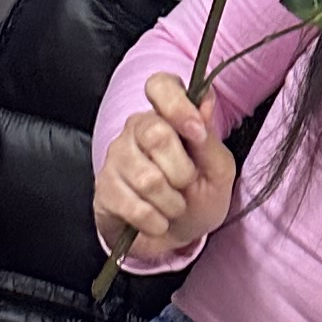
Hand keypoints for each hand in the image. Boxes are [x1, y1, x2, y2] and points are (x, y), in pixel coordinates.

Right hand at [94, 71, 236, 257]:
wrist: (175, 236)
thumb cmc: (199, 197)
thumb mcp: (218, 170)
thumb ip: (210, 138)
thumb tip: (205, 101)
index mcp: (166, 115)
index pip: (160, 85)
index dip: (178, 105)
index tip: (196, 132)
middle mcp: (136, 129)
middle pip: (156, 134)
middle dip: (182, 171)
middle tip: (187, 184)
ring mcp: (115, 157)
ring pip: (147, 178)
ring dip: (172, 203)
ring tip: (174, 206)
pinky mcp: (103, 189)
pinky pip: (133, 206)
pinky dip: (155, 221)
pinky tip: (157, 220)